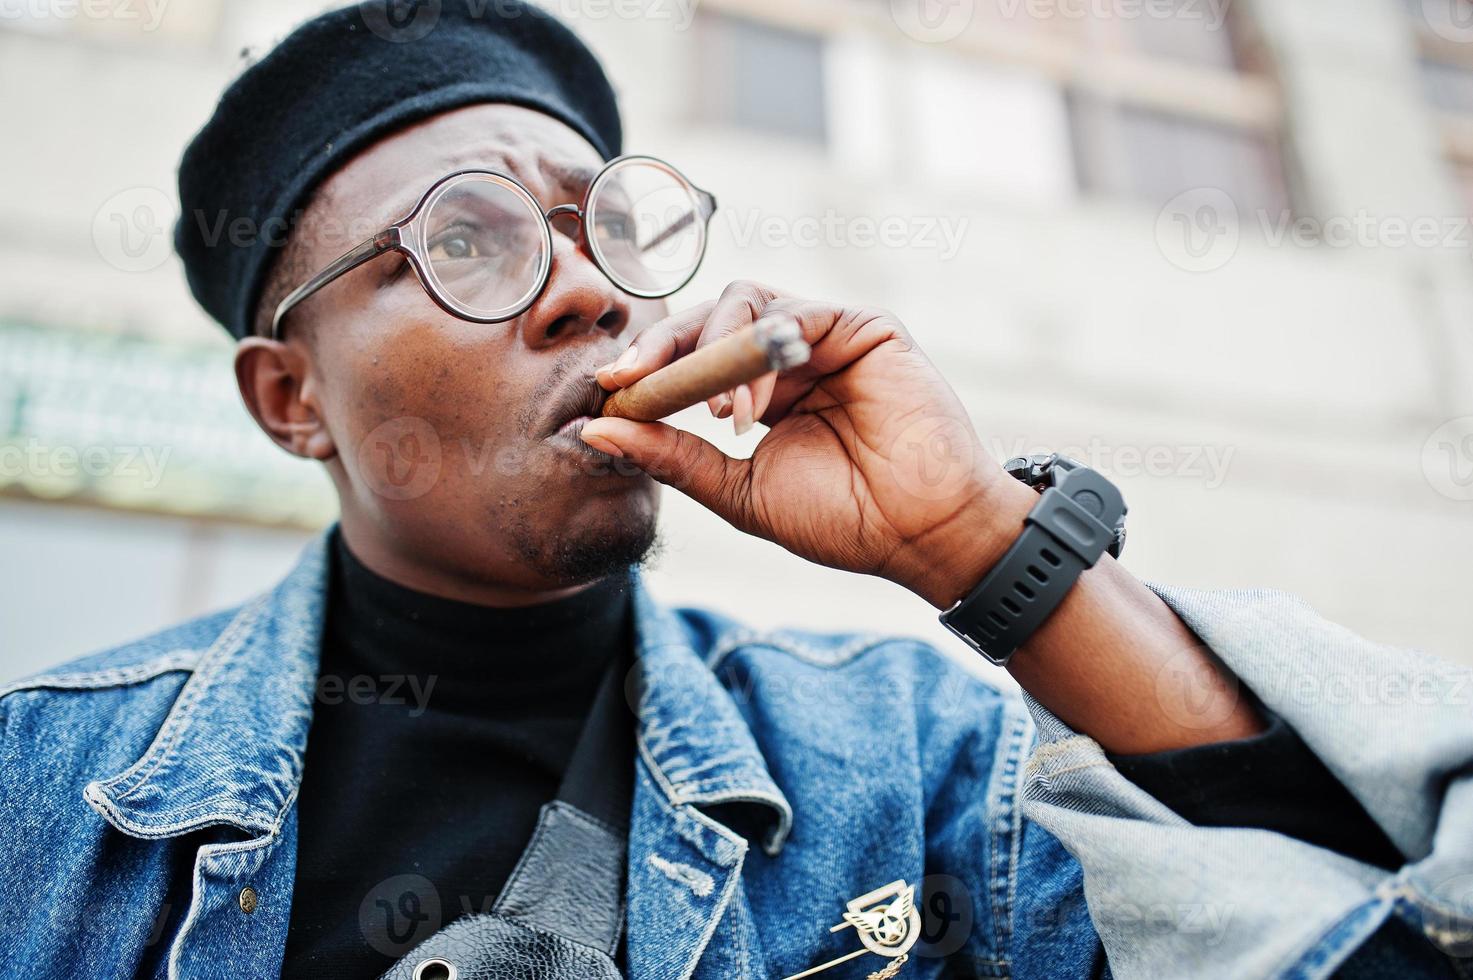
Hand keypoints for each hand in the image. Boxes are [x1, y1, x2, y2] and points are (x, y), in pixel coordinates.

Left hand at [580, 281, 1036, 607]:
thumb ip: (673, 457)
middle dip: (662, 345)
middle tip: (627, 378)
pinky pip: (795, 312)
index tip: (607, 389)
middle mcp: (792, 357)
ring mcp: (827, 336)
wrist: (917, 533)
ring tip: (718, 413)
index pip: (692, 359)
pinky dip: (760, 350)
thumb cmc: (842, 519)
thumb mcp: (739, 491)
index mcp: (764, 393)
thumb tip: (595, 430)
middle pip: (709, 320)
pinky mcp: (862, 325)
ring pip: (744, 302)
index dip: (648, 368)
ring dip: (714, 351)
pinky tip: (750, 404)